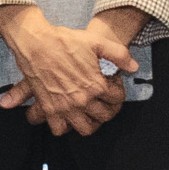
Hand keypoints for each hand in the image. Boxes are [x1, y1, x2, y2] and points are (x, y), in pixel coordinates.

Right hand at [0, 4, 130, 135]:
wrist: (35, 43)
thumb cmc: (63, 41)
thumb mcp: (96, 41)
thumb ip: (119, 54)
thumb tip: (133, 66)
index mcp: (96, 85)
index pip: (117, 98)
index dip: (118, 90)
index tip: (112, 84)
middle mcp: (82, 100)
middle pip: (105, 116)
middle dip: (109, 108)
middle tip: (104, 101)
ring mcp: (65, 107)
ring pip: (85, 128)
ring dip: (90, 123)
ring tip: (89, 114)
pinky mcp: (49, 109)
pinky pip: (59, 129)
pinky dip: (63, 126)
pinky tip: (66, 116)